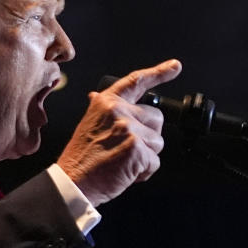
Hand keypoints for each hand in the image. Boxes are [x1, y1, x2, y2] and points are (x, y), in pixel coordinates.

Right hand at [57, 59, 181, 205]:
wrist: (73, 182)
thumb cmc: (81, 159)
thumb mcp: (89, 124)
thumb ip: (103, 111)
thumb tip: (98, 96)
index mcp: (106, 102)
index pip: (136, 82)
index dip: (158, 73)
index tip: (175, 66)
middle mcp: (118, 111)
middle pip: (157, 118)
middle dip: (149, 136)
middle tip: (126, 149)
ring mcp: (129, 129)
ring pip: (158, 142)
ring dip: (146, 156)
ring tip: (122, 161)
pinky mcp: (137, 148)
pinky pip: (155, 161)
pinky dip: (144, 171)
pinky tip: (126, 172)